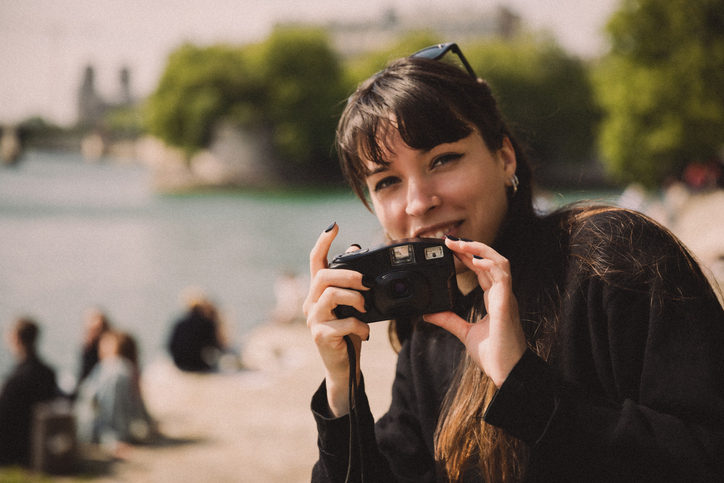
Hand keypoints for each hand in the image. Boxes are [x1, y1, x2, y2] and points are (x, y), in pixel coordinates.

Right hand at [303, 223, 370, 415]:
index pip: (315, 261)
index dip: (323, 242)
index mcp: (319, 292)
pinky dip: (359, 326)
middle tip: (367, 283)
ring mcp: (313, 320)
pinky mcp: (320, 335)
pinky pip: (343, 322)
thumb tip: (355, 249)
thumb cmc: (349, 334)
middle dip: (348, 275)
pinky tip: (365, 332)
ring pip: (330, 295)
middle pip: (323, 276)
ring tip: (365, 308)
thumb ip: (351, 283)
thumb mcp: (353, 305)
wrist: (345, 366)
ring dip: (354, 299)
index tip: (333, 226)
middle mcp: (311, 303)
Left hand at [424, 237, 525, 387]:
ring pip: (499, 262)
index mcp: (494, 299)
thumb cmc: (494, 355)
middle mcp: (502, 295)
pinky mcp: (506, 304)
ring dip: (480, 250)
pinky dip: (490, 265)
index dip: (469, 256)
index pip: (483, 270)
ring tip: (460, 244)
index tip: (451, 247)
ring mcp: (506, 298)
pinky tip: (475, 260)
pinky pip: (502, 277)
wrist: (507, 373)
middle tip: (450, 240)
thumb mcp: (465, 333)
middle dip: (471, 247)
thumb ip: (449, 320)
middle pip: (490, 261)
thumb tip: (429, 314)